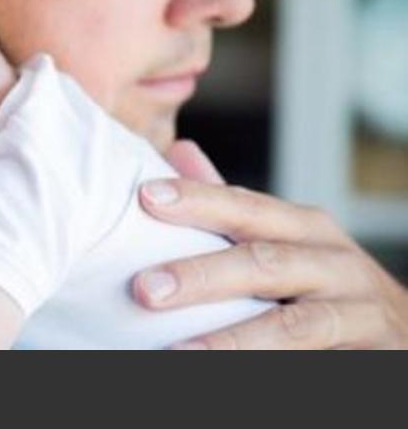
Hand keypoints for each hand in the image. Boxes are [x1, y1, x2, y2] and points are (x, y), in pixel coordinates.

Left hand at [132, 140, 407, 349]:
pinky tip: (227, 377)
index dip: (198, 200)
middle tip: (145, 289)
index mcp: (306, 227)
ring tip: (179, 351)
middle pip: (264, 263)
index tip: (147, 197)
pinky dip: (270, 368)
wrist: (401, 331)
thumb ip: (232, 205)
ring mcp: (361, 312)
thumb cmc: (324, 281)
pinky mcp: (375, 356)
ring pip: (294, 326)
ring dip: (233, 340)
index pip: (245, 207)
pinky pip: (320, 363)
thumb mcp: (285, 238)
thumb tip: (178, 150)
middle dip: (202, 276)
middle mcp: (336, 263)